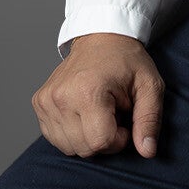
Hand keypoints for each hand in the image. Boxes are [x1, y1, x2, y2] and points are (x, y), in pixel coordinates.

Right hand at [32, 33, 163, 157]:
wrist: (101, 37)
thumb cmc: (127, 61)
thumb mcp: (150, 85)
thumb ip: (149, 120)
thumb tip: (148, 152)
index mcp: (88, 91)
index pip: (100, 142)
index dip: (119, 139)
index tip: (126, 120)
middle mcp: (61, 97)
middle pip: (84, 148)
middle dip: (105, 139)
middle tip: (114, 113)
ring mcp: (46, 100)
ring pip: (69, 147)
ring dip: (88, 137)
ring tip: (100, 111)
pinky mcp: (39, 102)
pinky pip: (56, 138)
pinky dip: (72, 133)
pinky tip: (84, 113)